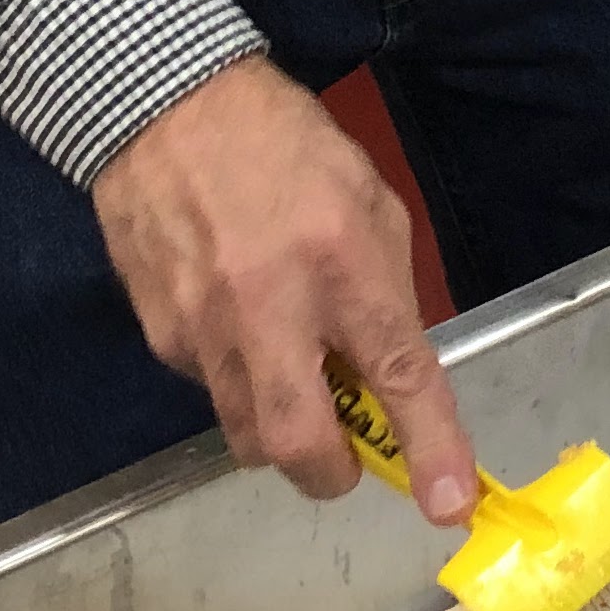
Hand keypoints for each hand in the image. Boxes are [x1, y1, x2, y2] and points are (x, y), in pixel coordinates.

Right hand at [93, 61, 476, 522]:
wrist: (167, 106)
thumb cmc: (286, 146)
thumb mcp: (369, 202)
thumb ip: (386, 294)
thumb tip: (388, 375)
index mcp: (341, 262)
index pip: (394, 375)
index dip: (430, 448)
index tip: (450, 504)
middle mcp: (270, 306)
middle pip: (299, 444)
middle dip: (333, 473)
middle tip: (349, 457)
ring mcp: (204, 327)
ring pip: (247, 434)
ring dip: (282, 430)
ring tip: (289, 370)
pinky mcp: (159, 334)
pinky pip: (210, 390)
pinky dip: (237, 380)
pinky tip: (237, 322)